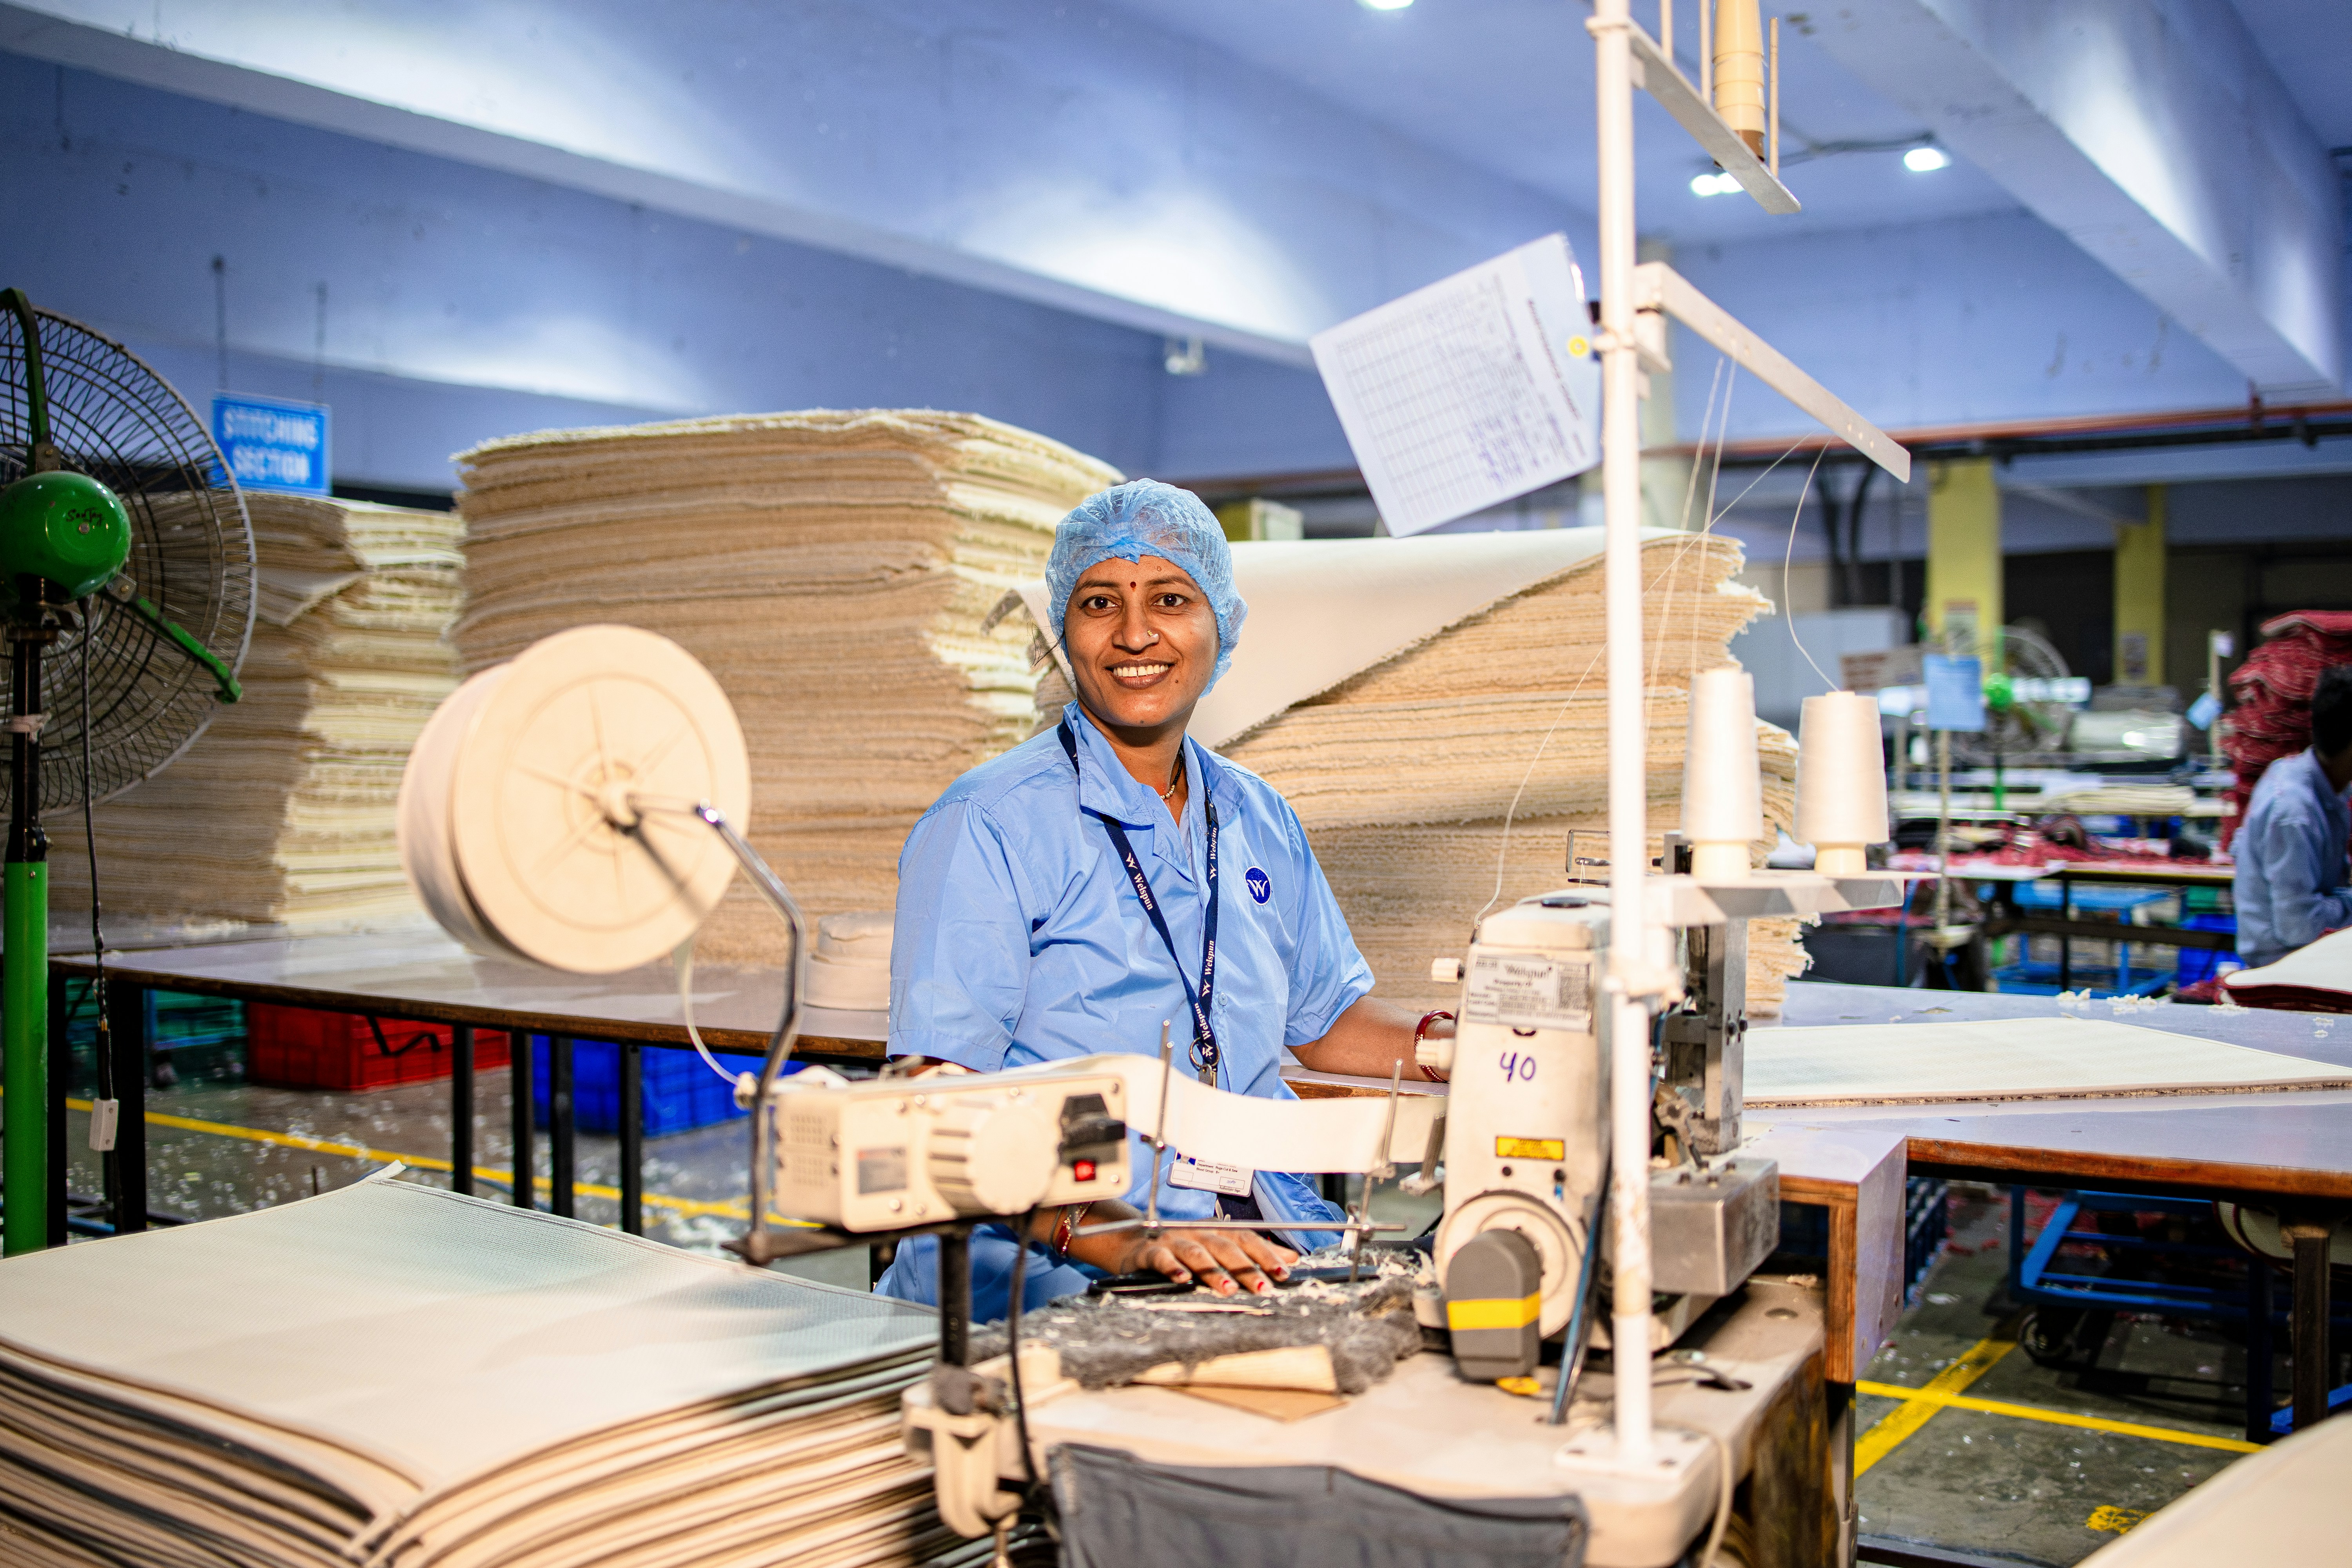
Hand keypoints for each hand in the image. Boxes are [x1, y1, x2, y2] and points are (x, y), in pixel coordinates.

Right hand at [1110, 1225, 1297, 1297]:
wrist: (1134, 1244)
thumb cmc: (1181, 1249)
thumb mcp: (1219, 1248)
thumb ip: (1254, 1253)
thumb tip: (1292, 1258)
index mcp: (1216, 1232)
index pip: (1246, 1239)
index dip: (1265, 1254)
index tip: (1284, 1273)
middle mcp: (1198, 1234)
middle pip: (1225, 1247)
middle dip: (1246, 1267)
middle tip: (1263, 1287)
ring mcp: (1174, 1241)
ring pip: (1197, 1253)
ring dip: (1214, 1271)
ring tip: (1229, 1289)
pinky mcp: (1150, 1252)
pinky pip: (1161, 1258)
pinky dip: (1172, 1267)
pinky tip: (1182, 1279)